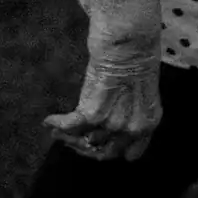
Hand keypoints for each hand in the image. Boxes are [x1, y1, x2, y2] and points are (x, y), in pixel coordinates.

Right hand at [44, 40, 161, 162]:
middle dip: (87, 148)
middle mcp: (131, 129)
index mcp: (148, 123)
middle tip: (74, 141)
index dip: (114, 150)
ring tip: (58, 132)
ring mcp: (112, 124)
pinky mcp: (92, 114)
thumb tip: (114, 116)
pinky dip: (57, 124)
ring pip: (84, 141)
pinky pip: (70, 125)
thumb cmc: (138, 56)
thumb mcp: (143, 91)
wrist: (129, 43)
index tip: (103, 145)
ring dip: (69, 137)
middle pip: (104, 153)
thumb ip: (131, 110)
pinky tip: (49, 121)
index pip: (131, 154)